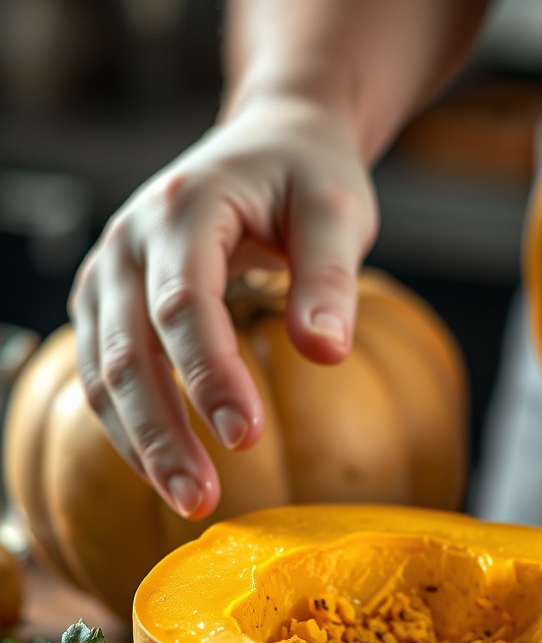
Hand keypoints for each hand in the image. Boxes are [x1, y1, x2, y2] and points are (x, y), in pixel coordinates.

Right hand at [69, 96, 377, 517]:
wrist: (273, 143)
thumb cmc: (308, 175)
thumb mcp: (336, 211)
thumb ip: (330, 279)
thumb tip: (326, 354)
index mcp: (184, 207)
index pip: (183, 303)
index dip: (209, 375)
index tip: (245, 437)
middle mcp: (129, 239)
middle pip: (128, 349)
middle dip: (162, 431)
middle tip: (201, 499)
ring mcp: (111, 271)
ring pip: (105, 369)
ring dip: (140, 441)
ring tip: (188, 499)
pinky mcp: (113, 301)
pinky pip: (105, 370)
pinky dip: (130, 423)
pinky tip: (164, 466)